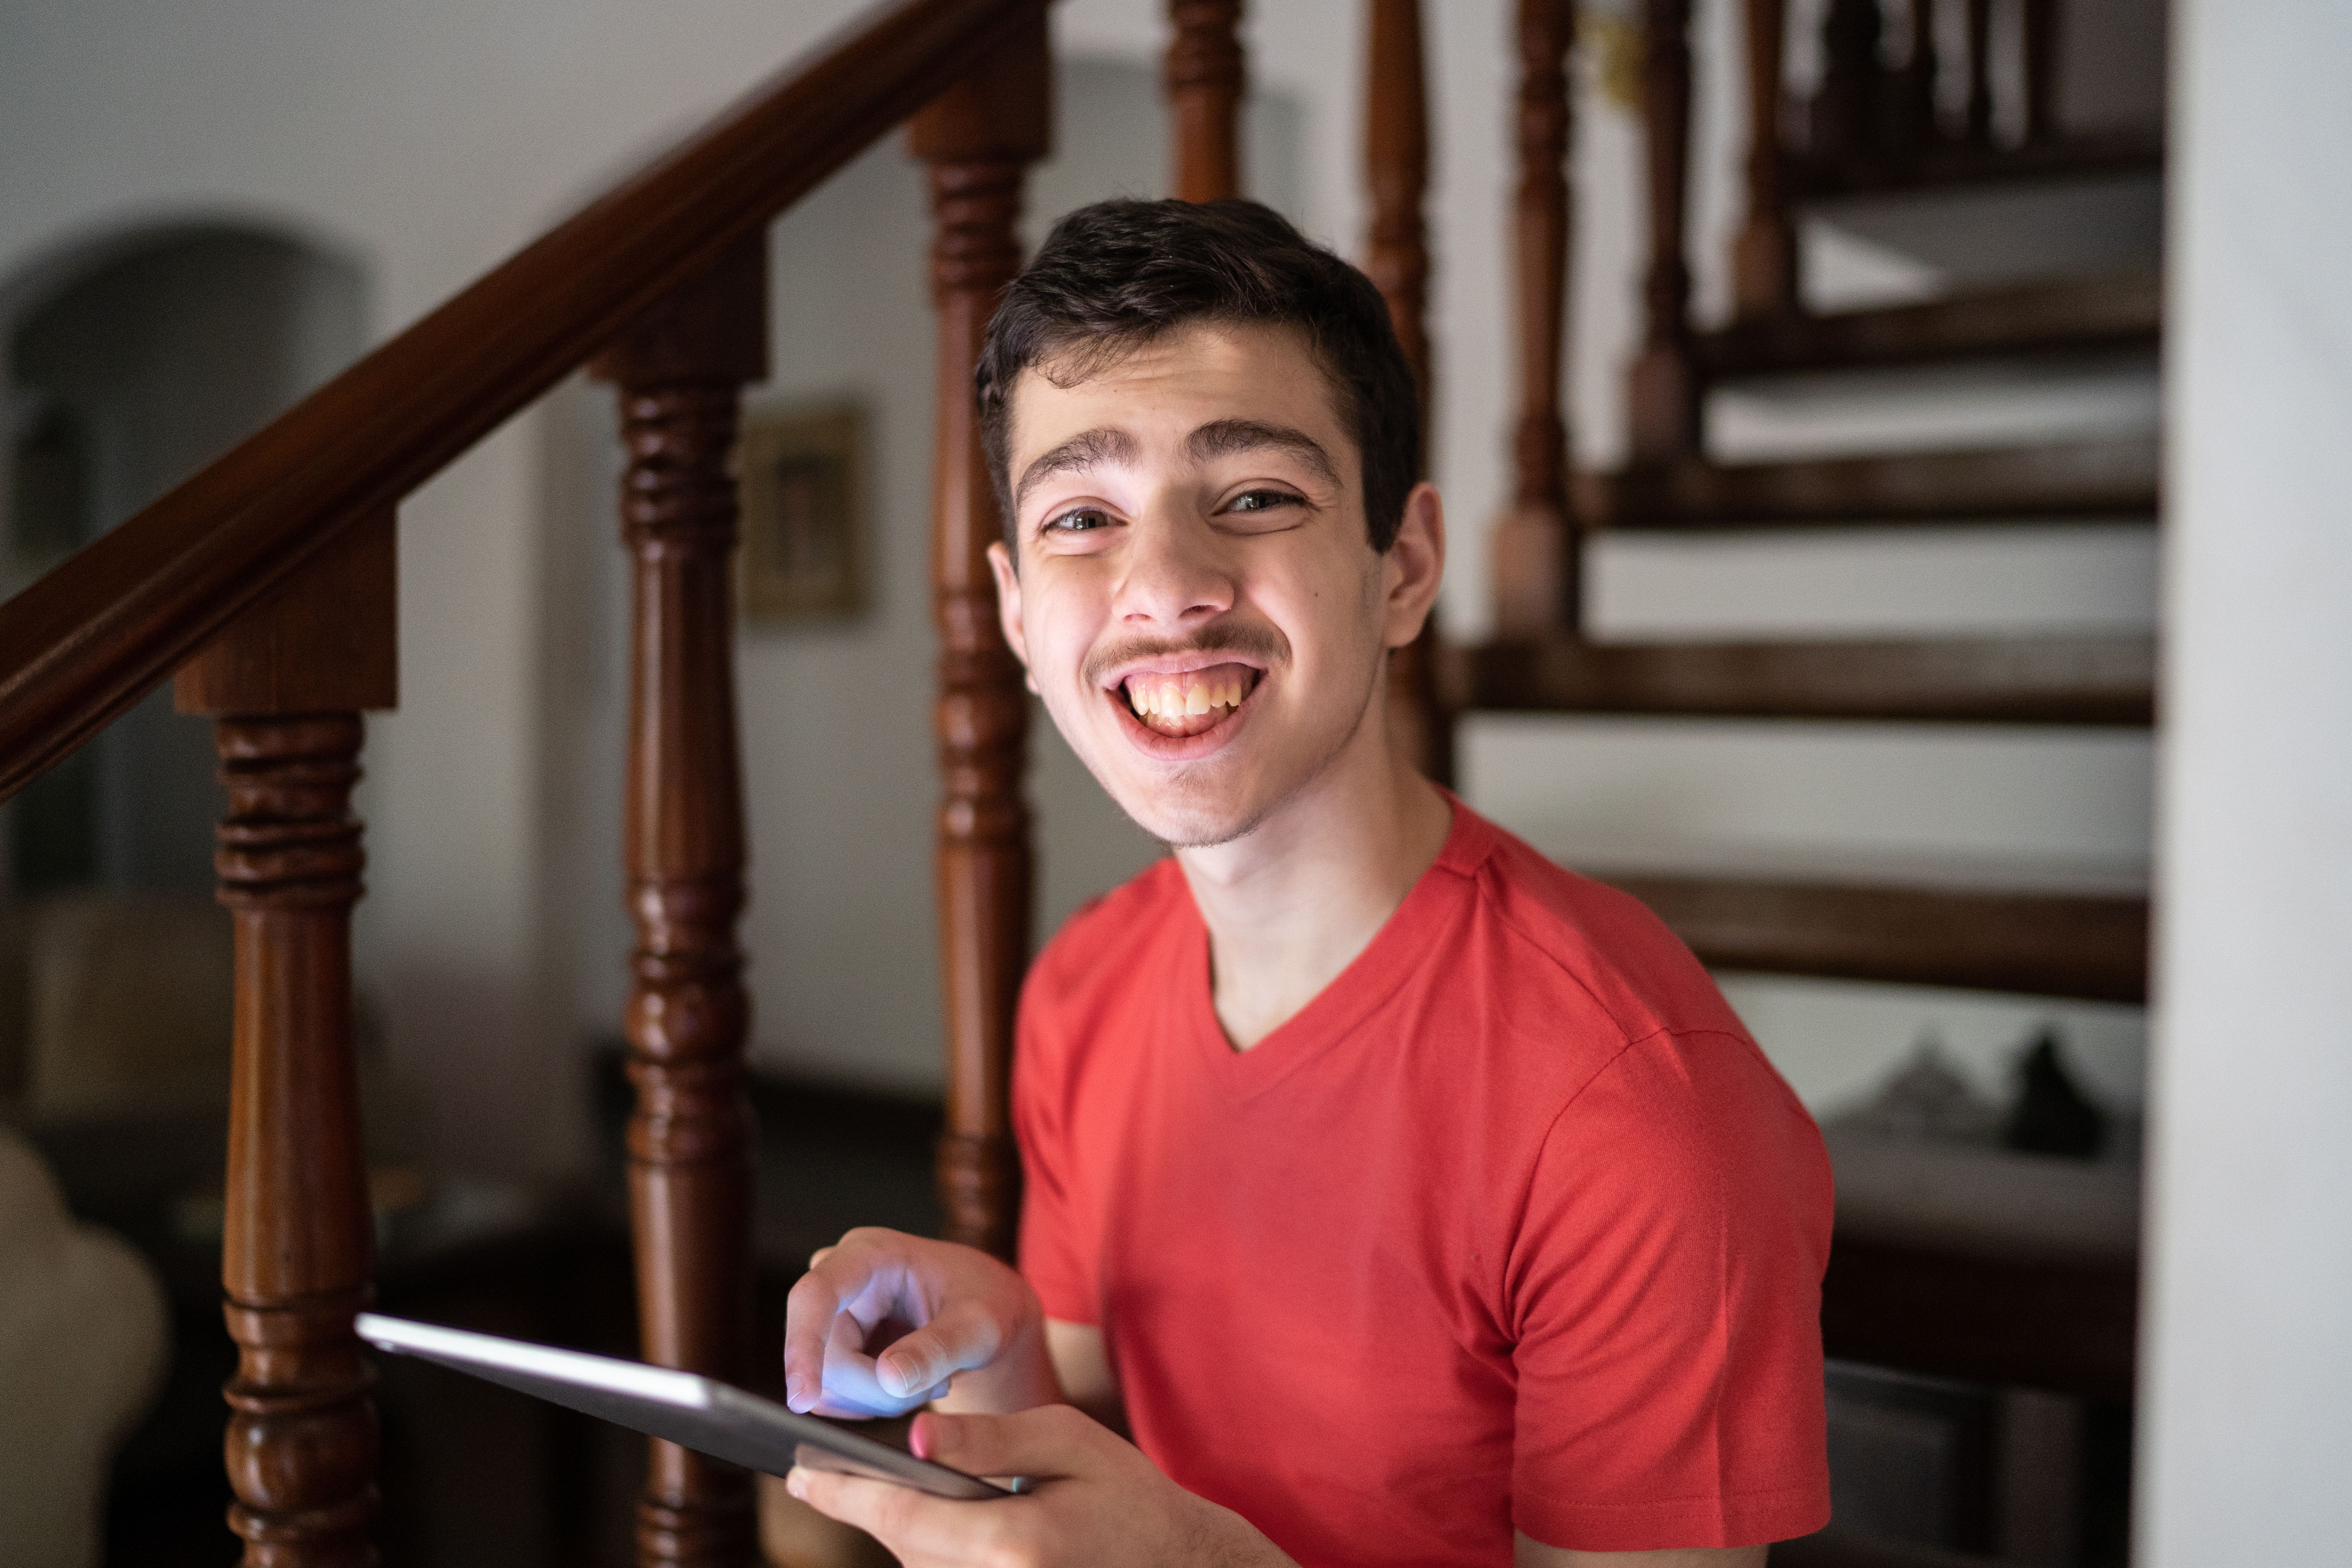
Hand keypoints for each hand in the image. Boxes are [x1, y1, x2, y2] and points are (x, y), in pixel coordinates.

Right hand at [783, 1227, 1055, 1417]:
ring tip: (931, 1379)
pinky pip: (834, 1396)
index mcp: (872, 1253)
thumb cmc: (987, 1304)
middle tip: (937, 1386)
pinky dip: (873, 1405)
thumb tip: (889, 1378)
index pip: (816, 1294)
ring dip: (879, 1400)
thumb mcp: (981, 1325)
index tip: (801, 1400)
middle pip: (826, 1354)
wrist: (988, 1312)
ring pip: (827, 1383)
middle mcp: (841, 1277)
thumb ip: (939, 1349)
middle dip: (876, 1390)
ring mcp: (832, 1313)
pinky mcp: (833, 1345)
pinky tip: (911, 1386)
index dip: (802, 1346)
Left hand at [787, 1405, 1295, 1567]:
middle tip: (809, 1473)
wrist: (1179, 1563)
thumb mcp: (1067, 1440)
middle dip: (858, 1506)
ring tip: (852, 1488)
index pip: (904, 1515)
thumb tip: (915, 1436)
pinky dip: (923, 1547)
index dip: (843, 1493)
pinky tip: (916, 1517)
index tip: (797, 1473)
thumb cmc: (1128, 1494)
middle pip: (900, 1545)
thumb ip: (989, 1438)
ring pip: (916, 1565)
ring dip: (891, 1527)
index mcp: (1013, 1540)